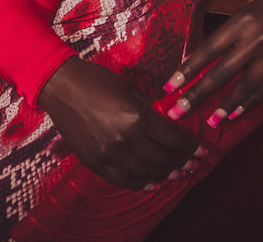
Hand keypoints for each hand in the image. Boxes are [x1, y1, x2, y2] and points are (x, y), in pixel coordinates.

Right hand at [38, 56, 198, 189]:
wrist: (61, 85)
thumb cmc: (97, 80)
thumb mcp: (130, 89)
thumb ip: (149, 109)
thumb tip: (167, 124)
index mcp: (137, 116)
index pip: (172, 138)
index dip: (189, 146)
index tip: (200, 150)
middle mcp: (125, 138)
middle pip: (161, 158)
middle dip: (181, 162)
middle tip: (193, 164)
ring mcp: (109, 153)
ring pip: (145, 172)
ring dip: (164, 175)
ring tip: (178, 175)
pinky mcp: (95, 161)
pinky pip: (122, 179)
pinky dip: (140, 184)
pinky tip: (153, 184)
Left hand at [162, 0, 262, 125]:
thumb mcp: (250, 12)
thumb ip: (231, 35)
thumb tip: (205, 63)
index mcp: (243, 20)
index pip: (209, 49)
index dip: (188, 69)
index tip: (170, 86)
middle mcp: (258, 39)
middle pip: (222, 72)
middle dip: (197, 94)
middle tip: (178, 111)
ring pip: (243, 87)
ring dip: (223, 106)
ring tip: (208, 122)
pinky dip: (247, 104)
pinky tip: (234, 113)